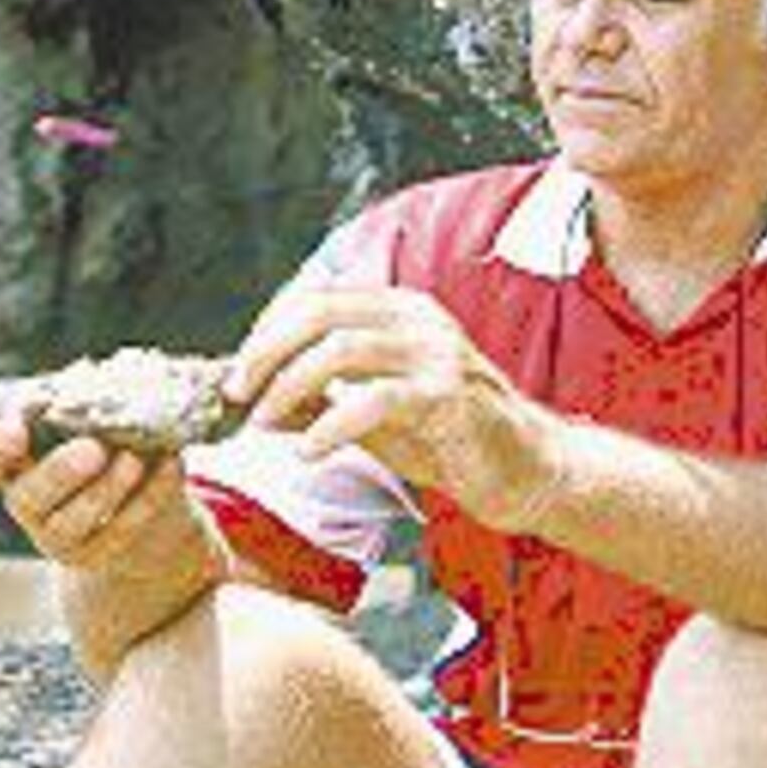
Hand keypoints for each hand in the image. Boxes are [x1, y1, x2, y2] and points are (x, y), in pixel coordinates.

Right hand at [0, 415, 182, 569]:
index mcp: (18, 461)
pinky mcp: (99, 554)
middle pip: (26, 498)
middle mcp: (30, 502)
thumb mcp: (99, 423)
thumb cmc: (113, 442)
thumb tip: (120, 388)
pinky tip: (172, 465)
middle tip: (93, 448)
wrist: (145, 497)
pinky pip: (122, 530)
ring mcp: (60, 536)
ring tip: (135, 459)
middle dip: (59, 473)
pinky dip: (150, 496)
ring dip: (106, 489)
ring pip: (71, 524)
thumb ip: (95, 408)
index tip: (15, 431)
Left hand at [223, 284, 557, 527]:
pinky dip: (330, 424)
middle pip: (320, 313)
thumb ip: (325, 402)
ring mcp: (437, 353)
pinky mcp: (448, 395)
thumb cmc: (453, 439)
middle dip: (266, 352)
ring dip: (289, 386)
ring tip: (264, 424)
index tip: (239, 374)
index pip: (317, 298)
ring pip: (341, 349)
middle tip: (237, 394)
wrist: (530, 468)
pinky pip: (375, 400)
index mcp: (401, 311)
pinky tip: (309, 451)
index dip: (268, 331)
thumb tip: (261, 407)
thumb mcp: (376, 416)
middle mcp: (419, 319)